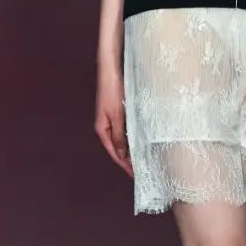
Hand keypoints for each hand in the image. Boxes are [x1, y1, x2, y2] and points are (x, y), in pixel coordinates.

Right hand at [94, 63, 133, 177]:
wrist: (110, 70)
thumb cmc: (112, 90)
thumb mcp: (118, 116)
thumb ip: (119, 135)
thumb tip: (121, 154)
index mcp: (102, 129)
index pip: (114, 153)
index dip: (124, 165)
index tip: (135, 175)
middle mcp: (105, 126)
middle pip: (117, 148)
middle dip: (128, 159)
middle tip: (141, 170)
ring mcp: (111, 119)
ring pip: (121, 139)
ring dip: (130, 149)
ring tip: (143, 159)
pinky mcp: (117, 112)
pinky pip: (124, 130)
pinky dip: (131, 137)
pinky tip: (140, 141)